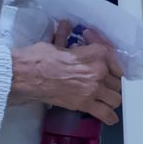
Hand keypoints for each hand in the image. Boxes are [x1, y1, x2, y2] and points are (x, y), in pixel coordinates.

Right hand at [8, 26, 122, 122]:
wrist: (27, 76)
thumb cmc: (39, 57)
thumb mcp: (56, 44)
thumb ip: (65, 36)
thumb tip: (65, 25)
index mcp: (96, 53)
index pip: (112, 57)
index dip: (108, 60)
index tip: (102, 62)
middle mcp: (100, 70)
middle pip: (115, 80)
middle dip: (110, 82)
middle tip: (103, 83)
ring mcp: (94, 89)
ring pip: (115, 97)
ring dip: (111, 98)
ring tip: (106, 99)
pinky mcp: (85, 104)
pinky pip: (105, 113)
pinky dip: (109, 117)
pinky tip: (110, 118)